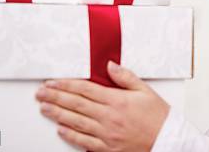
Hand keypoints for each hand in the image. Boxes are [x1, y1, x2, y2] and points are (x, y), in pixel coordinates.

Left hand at [35, 60, 169, 151]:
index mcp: (117, 100)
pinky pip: (84, 141)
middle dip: (55, 97)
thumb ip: (125, 77)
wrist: (167, 140)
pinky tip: (60, 129)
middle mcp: (109, 117)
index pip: (85, 89)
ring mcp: (106, 134)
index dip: (66, 85)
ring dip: (58, 114)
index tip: (53, 82)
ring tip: (44, 108)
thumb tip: (110, 65)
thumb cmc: (157, 116)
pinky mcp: (107, 148)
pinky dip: (70, 135)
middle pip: (76, 105)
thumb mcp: (145, 90)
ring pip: (76, 122)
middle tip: (41, 93)